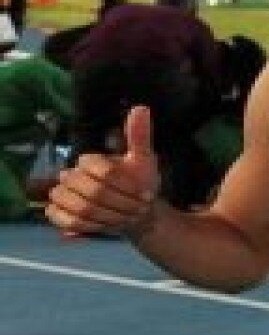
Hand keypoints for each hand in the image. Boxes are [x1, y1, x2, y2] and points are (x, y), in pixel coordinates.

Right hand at [46, 106, 161, 237]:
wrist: (133, 209)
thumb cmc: (137, 182)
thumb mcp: (144, 159)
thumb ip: (139, 135)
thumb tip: (141, 108)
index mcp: (90, 161)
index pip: (103, 170)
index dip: (127, 185)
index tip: (147, 195)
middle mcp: (71, 175)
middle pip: (93, 191)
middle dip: (121, 204)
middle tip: (138, 210)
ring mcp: (61, 194)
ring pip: (80, 207)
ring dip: (109, 216)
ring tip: (126, 218)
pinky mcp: (57, 213)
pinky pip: (66, 221)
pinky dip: (90, 226)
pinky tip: (106, 225)